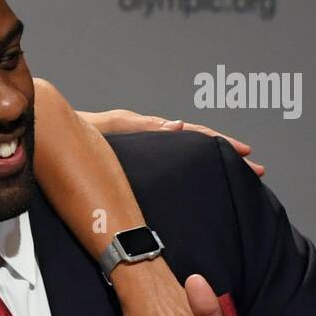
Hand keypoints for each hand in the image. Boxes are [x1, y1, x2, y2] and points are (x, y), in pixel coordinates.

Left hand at [83, 108, 264, 175]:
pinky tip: (197, 189)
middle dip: (228, 157)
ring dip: (213, 166)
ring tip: (238, 179)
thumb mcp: (110, 126)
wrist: (57, 136)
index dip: (222, 142)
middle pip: (199, 146)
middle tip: (258, 171)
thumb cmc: (79, 130)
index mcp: (151, 129)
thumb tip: (180, 125)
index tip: (248, 153)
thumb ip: (141, 126)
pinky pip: (170, 167)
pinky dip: (188, 174)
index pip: (196, 134)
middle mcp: (153, 140)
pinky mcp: (137, 164)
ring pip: (188, 158)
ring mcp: (147, 152)